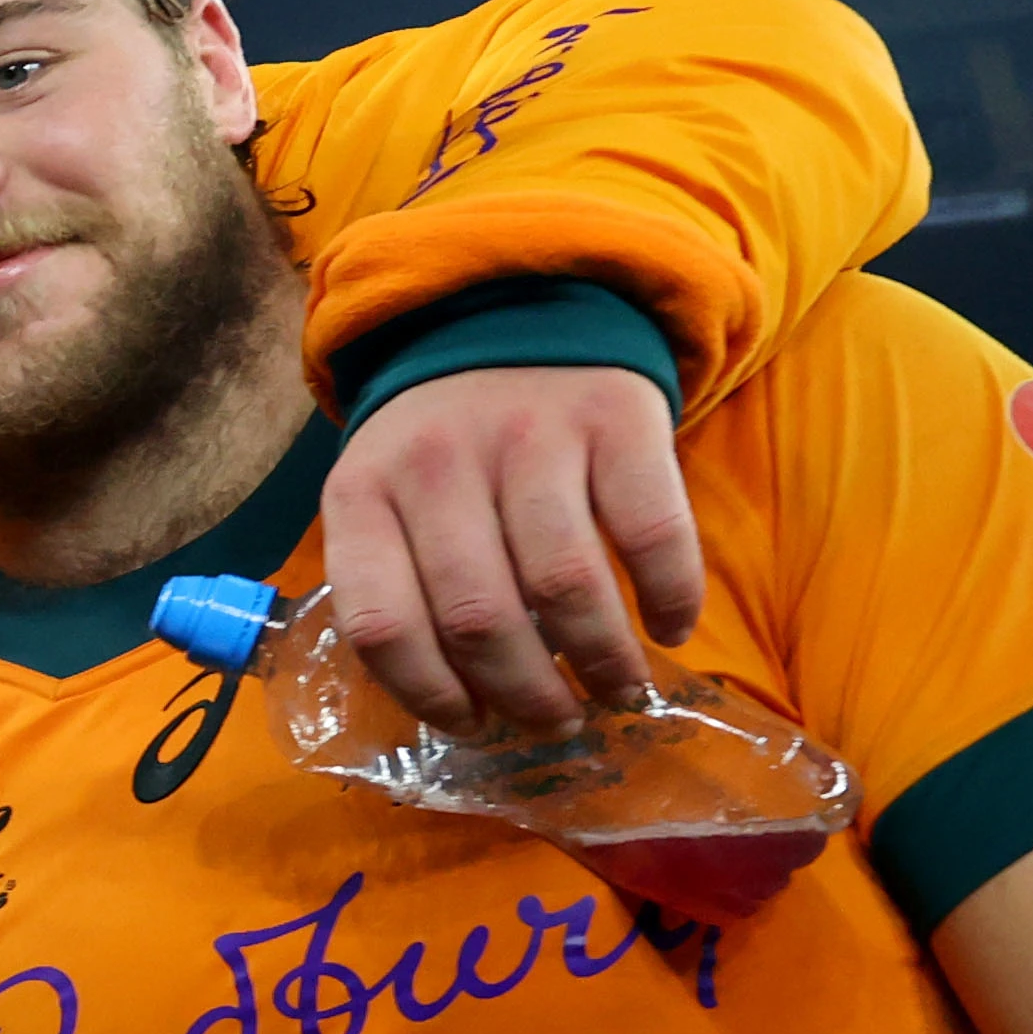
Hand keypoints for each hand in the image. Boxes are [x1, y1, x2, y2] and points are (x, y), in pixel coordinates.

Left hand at [314, 362, 700, 731]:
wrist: (511, 309)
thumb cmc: (446, 446)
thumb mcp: (384, 498)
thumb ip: (397, 582)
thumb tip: (454, 705)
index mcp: (362, 495)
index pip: (380, 623)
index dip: (427, 692)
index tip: (471, 725)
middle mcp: (437, 464)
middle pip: (478, 617)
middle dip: (525, 693)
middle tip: (555, 722)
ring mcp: (527, 436)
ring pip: (564, 585)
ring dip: (601, 660)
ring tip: (616, 692)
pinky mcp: (614, 417)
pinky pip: (650, 531)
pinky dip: (669, 596)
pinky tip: (670, 629)